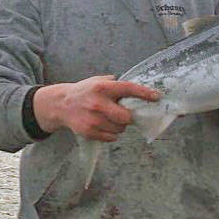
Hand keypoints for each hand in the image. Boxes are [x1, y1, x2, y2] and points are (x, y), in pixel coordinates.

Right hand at [33, 75, 160, 141]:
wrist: (61, 104)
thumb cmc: (84, 92)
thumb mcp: (97, 81)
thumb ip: (115, 83)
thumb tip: (138, 88)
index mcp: (102, 87)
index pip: (128, 89)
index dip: (144, 93)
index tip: (157, 96)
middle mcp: (97, 103)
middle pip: (126, 117)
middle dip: (127, 117)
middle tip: (122, 114)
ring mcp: (92, 119)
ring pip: (119, 129)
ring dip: (118, 126)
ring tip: (108, 119)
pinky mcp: (88, 131)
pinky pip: (111, 138)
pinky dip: (110, 134)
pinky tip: (102, 125)